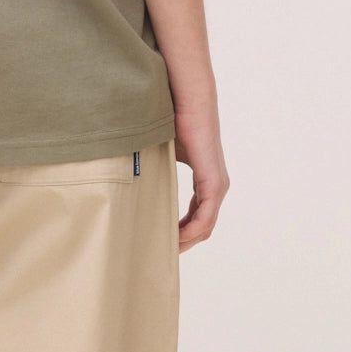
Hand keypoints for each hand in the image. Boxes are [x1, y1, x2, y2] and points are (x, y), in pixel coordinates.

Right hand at [173, 102, 229, 252]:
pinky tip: (174, 238)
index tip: (161, 239)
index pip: (195, 216)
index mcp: (205, 180)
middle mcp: (215, 186)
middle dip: (182, 242)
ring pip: (204, 227)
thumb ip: (158, 169)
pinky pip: (205, 218)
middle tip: (159, 253)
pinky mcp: (215, 183)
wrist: (189, 98)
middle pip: (201, 227)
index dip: (179, 231)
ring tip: (164, 249)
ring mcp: (217, 186)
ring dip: (185, 241)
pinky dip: (190, 231)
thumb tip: (132, 178)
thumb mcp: (165, 152)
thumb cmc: (174, 118)